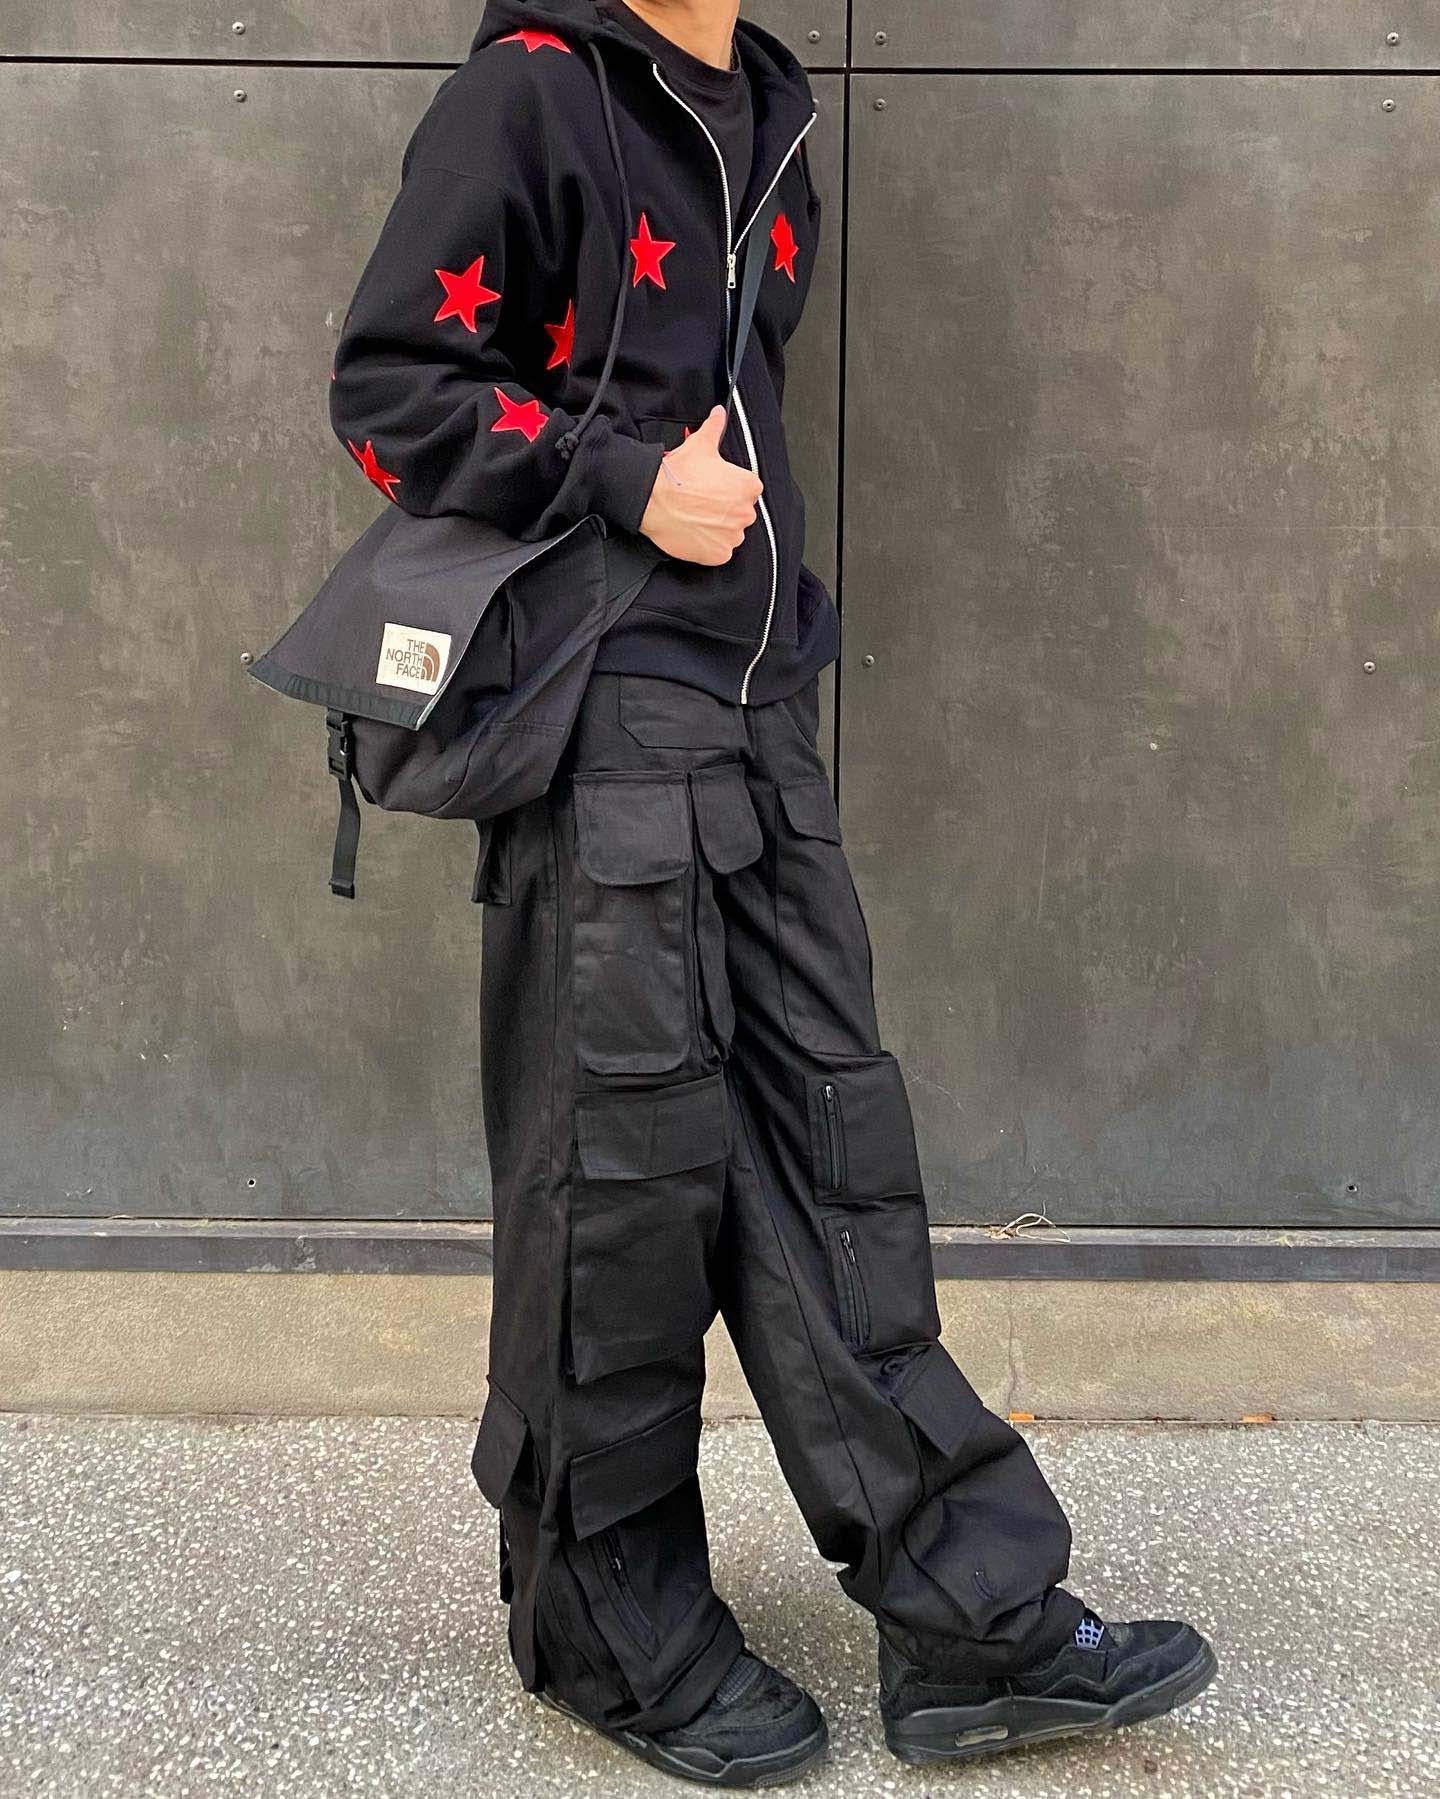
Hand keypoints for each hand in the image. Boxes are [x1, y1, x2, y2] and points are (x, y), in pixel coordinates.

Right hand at [638, 406, 762, 565]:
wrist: (653, 499)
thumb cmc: (678, 473)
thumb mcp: (700, 444)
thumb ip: (715, 428)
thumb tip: (719, 413)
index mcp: (748, 486)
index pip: (747, 489)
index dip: (729, 488)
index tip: (714, 488)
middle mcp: (746, 512)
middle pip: (740, 512)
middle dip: (725, 509)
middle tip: (702, 503)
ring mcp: (732, 536)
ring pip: (730, 533)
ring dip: (718, 528)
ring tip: (696, 517)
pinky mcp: (719, 554)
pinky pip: (719, 551)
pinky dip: (709, 545)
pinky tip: (695, 532)